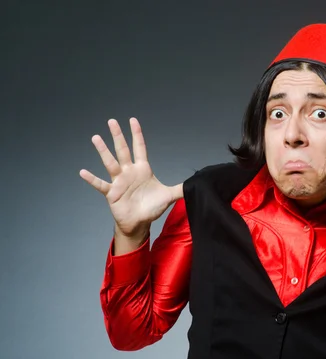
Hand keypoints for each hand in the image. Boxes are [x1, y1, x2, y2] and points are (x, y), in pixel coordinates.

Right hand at [79, 118, 182, 238]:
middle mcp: (129, 172)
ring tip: (96, 138)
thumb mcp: (168, 196)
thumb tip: (194, 184)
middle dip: (118, 136)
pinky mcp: (111, 193)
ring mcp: (119, 181)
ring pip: (111, 163)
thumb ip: (180, 189)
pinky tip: (83, 172)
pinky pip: (100, 184)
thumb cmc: (152, 207)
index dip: (137, 134)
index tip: (132, 120)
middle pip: (123, 150)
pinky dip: (92, 179)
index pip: (140, 148)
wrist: (140, 222)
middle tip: (112, 121)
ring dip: (103, 151)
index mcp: (143, 169)